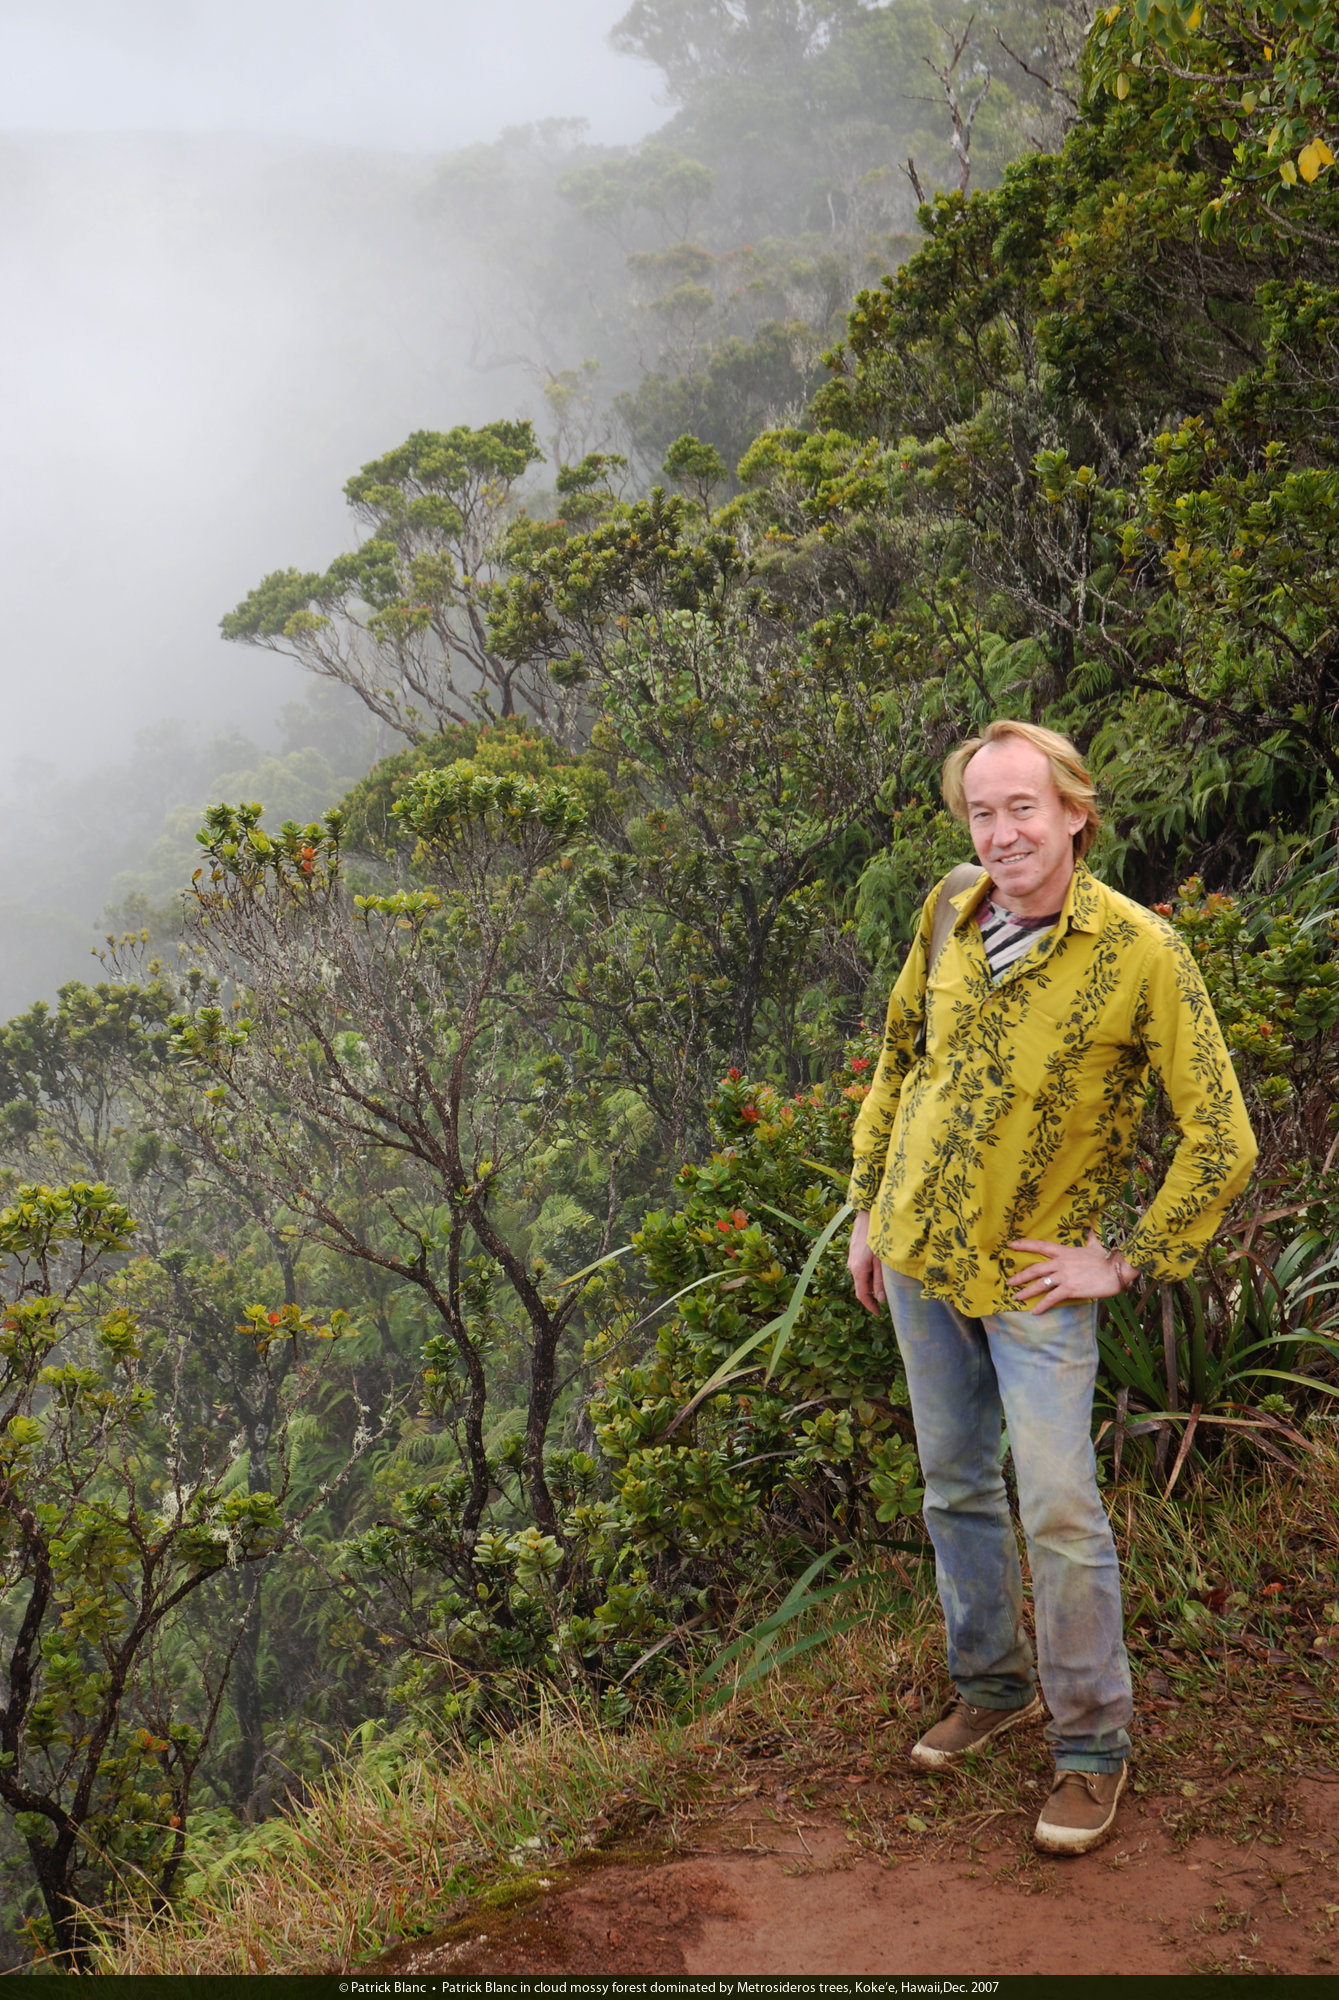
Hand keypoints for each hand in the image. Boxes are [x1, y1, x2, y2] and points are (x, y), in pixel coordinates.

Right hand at [847, 1209, 885, 1313]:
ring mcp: (852, 1258)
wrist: (867, 1214)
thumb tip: (881, 1299)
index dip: (870, 1306)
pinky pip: (862, 1267)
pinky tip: (881, 1262)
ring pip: (863, 1275)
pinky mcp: (854, 1252)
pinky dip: (871, 1270)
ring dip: (873, 1278)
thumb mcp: (882, 1261)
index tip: (878, 1313)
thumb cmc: (877, 1237)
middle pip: (863, 1285)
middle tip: (890, 1291)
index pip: (861, 1295)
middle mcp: (852, 1266)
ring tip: (888, 1273)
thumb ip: (880, 1281)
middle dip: (874, 1290)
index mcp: (858, 1270)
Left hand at [1006, 1230, 1135, 1312]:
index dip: (1024, 1245)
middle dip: (1020, 1276)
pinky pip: (1052, 1298)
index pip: (1040, 1246)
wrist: (1117, 1270)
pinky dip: (1042, 1305)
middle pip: (1035, 1269)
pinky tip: (1034, 1311)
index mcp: (1065, 1252)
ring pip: (1040, 1284)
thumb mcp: (1095, 1244)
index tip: (1010, 1245)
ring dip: (1027, 1291)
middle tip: (1009, 1282)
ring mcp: (1064, 1276)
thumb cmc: (1107, 1258)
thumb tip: (1090, 1224)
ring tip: (1017, 1297)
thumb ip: (1089, 1236)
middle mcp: (1061, 1263)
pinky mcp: (1070, 1289)